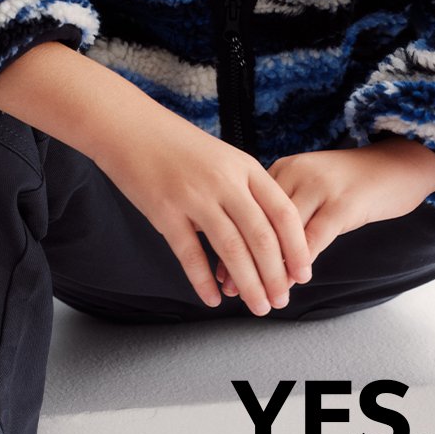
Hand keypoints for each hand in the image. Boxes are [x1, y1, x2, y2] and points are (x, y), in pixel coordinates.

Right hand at [91, 106, 312, 316]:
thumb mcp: (222, 158)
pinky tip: (212, 300)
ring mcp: (194, 197)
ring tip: (258, 306)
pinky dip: (203, 280)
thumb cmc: (177, 145)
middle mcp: (225, 182)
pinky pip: (190, 254)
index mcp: (245, 168)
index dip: (297, 246)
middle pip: (261, 237)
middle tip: (282, 300)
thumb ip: (245, 189)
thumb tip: (268, 233)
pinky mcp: (165, 211)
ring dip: (248, 284)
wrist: (129, 127)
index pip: (283, 212)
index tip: (305, 272)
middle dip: (276, 275)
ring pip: (232, 249)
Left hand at [214, 137, 434, 296]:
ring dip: (271, 268)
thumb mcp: (313, 185)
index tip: (218, 270)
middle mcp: (296, 173)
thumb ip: (288, 207)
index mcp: (283, 169)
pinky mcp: (343, 203)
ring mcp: (320, 187)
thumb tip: (257, 244)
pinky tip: (295, 280)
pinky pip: (315, 237)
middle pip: (260, 221)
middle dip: (243, 258)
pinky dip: (302, 261)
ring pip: (284, 234)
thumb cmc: (354, 181)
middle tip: (230, 288)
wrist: (400, 163)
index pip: (248, 209)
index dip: (231, 241)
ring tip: (262, 293)